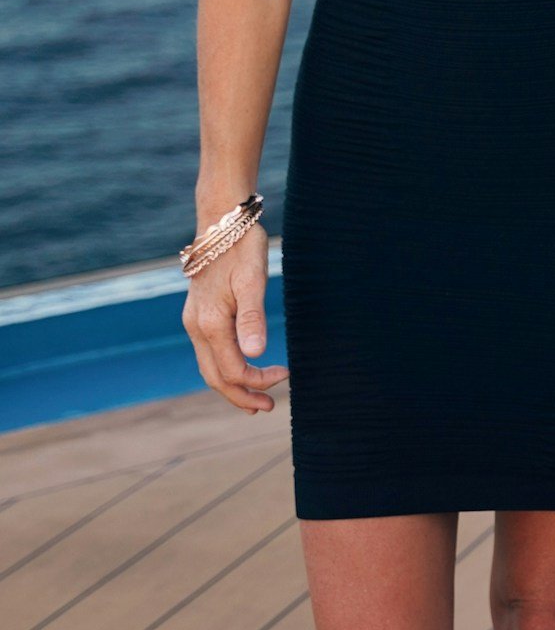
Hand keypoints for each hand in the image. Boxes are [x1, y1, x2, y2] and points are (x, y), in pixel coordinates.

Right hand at [182, 227, 288, 413]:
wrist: (222, 221)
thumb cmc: (242, 247)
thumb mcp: (253, 279)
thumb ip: (252, 318)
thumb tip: (256, 353)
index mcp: (210, 323)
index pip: (233, 369)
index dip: (258, 380)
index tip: (285, 374)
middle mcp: (196, 326)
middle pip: (215, 377)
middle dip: (241, 396)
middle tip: (268, 407)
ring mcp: (194, 321)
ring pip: (209, 367)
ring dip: (231, 387)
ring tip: (254, 400)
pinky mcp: (198, 315)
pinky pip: (208, 353)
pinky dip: (224, 369)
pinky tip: (240, 369)